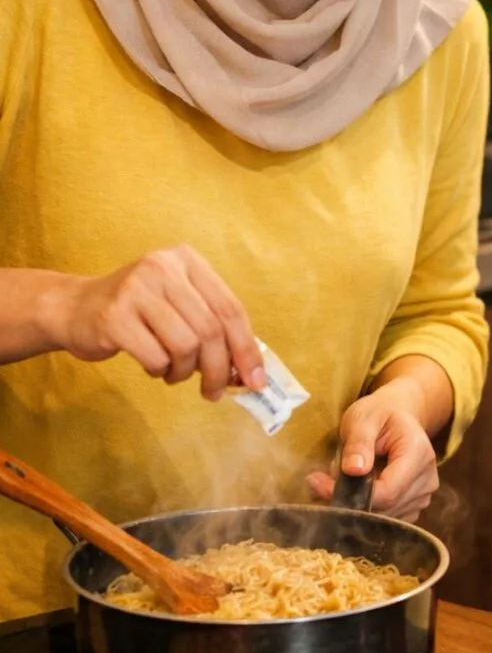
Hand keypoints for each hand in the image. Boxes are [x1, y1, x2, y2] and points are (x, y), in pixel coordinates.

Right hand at [52, 245, 264, 399]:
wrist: (73, 308)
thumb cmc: (139, 313)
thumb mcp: (179, 305)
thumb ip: (213, 328)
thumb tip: (248, 371)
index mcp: (188, 261)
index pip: (231, 309)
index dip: (247, 348)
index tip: (256, 380)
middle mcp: (163, 268)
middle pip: (211, 329)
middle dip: (219, 369)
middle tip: (216, 392)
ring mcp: (136, 289)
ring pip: (186, 345)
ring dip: (185, 371)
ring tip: (174, 373)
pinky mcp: (113, 316)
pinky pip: (155, 356)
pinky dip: (160, 370)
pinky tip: (153, 366)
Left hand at [306, 385, 437, 519]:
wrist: (398, 417)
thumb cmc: (379, 415)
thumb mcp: (362, 419)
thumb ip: (358, 443)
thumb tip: (353, 470)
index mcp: (418, 453)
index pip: (388, 491)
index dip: (352, 495)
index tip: (319, 482)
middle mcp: (427, 478)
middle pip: (384, 508)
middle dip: (349, 499)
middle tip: (322, 479)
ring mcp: (424, 495)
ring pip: (383, 516)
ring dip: (356, 504)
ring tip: (345, 478)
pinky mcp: (415, 506)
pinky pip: (386, 518)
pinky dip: (366, 508)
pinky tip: (359, 488)